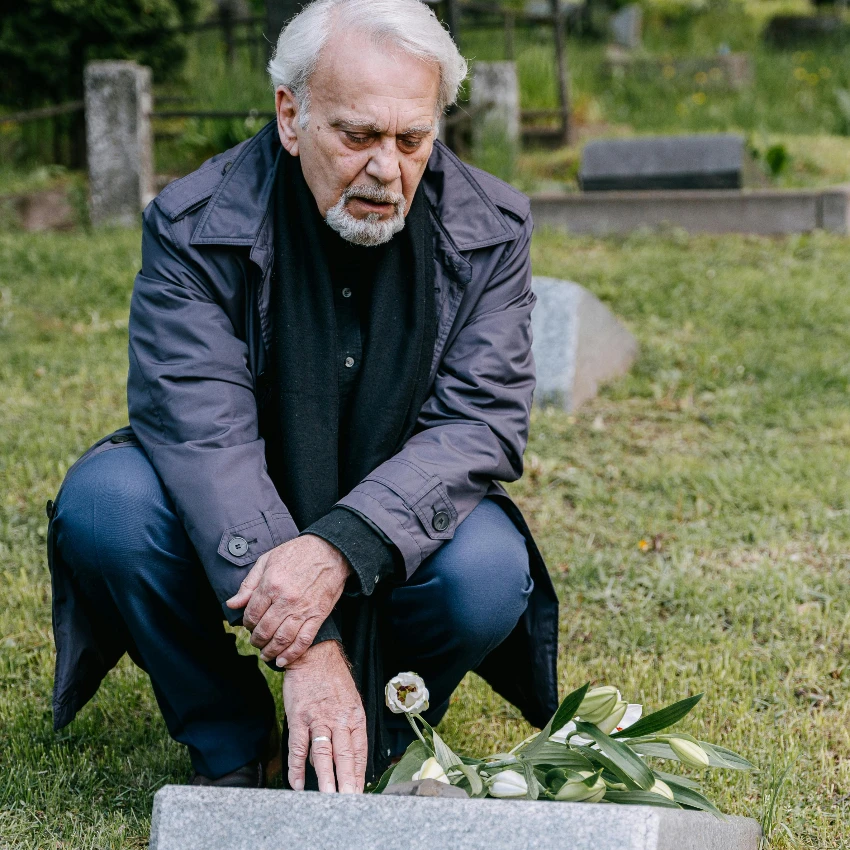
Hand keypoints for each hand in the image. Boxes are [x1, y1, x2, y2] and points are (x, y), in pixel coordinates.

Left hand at [225, 534, 351, 666]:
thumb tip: (232, 604)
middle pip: (264, 630)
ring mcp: (303, 609)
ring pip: (281, 639)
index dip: (247, 623)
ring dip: (270, 651)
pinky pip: (303, 640)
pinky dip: (292, 654)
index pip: (252, 614)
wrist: (330, 551)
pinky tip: (282, 661)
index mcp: (271, 584)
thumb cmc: (297, 552)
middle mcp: (286, 599)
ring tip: (265, 654)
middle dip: (256, 640)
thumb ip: (248, 584)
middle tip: (256, 642)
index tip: (249, 625)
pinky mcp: (318, 615)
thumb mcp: (267, 560)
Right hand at [283, 640, 367, 792]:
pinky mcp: (299, 717)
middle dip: (348, 781)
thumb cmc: (333, 679)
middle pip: (345, 755)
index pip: (360, 750)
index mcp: (355, 716)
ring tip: (329, 798)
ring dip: (326, 777)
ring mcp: (318, 719)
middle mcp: (339, 719)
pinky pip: (298, 746)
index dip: (360, 773)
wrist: (314, 654)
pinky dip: (296, 767)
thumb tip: (343, 756)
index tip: (360, 792)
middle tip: (350, 802)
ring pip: (323, 753)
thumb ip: (347, 728)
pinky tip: (297, 784)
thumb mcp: (350, 699)